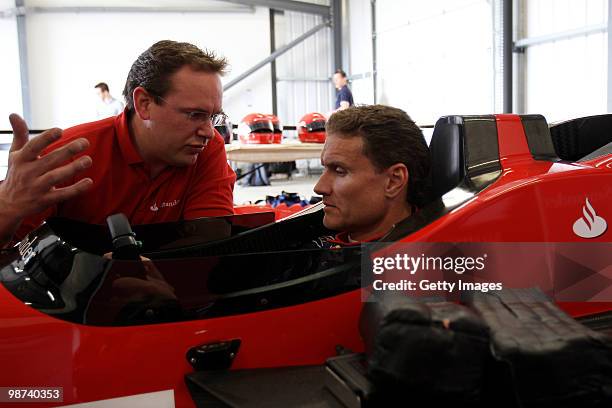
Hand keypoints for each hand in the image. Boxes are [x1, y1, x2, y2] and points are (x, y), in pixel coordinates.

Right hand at [0, 114, 92, 242]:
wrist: (8, 204)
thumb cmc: (17, 174)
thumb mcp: (15, 154)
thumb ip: (19, 135)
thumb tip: (13, 114)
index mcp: (21, 159)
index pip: (33, 147)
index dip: (46, 138)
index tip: (59, 130)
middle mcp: (28, 173)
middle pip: (49, 160)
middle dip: (67, 151)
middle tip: (84, 142)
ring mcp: (37, 188)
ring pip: (55, 177)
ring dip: (72, 169)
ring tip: (88, 160)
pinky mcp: (45, 200)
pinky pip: (62, 195)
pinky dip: (76, 189)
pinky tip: (89, 181)